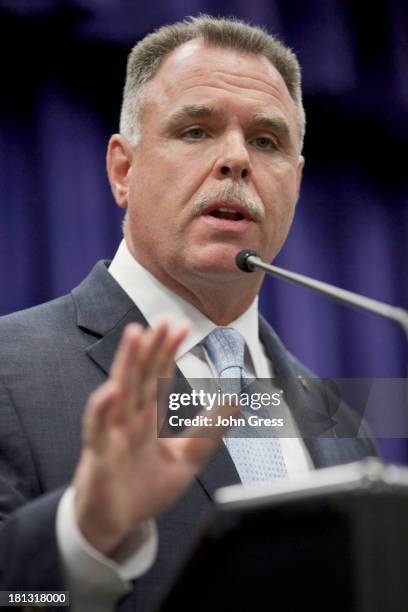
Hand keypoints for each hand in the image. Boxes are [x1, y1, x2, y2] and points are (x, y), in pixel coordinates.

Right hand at [73, 320, 234, 556]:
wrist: (118, 523)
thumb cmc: (146, 488)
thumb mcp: (186, 459)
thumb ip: (207, 432)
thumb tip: (236, 403)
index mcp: (149, 417)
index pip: (159, 377)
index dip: (170, 352)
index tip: (182, 327)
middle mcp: (131, 418)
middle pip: (141, 375)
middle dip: (152, 347)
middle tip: (163, 319)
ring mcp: (114, 432)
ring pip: (121, 391)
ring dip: (127, 363)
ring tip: (136, 334)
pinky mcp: (100, 453)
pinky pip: (99, 428)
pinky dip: (103, 409)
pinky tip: (111, 390)